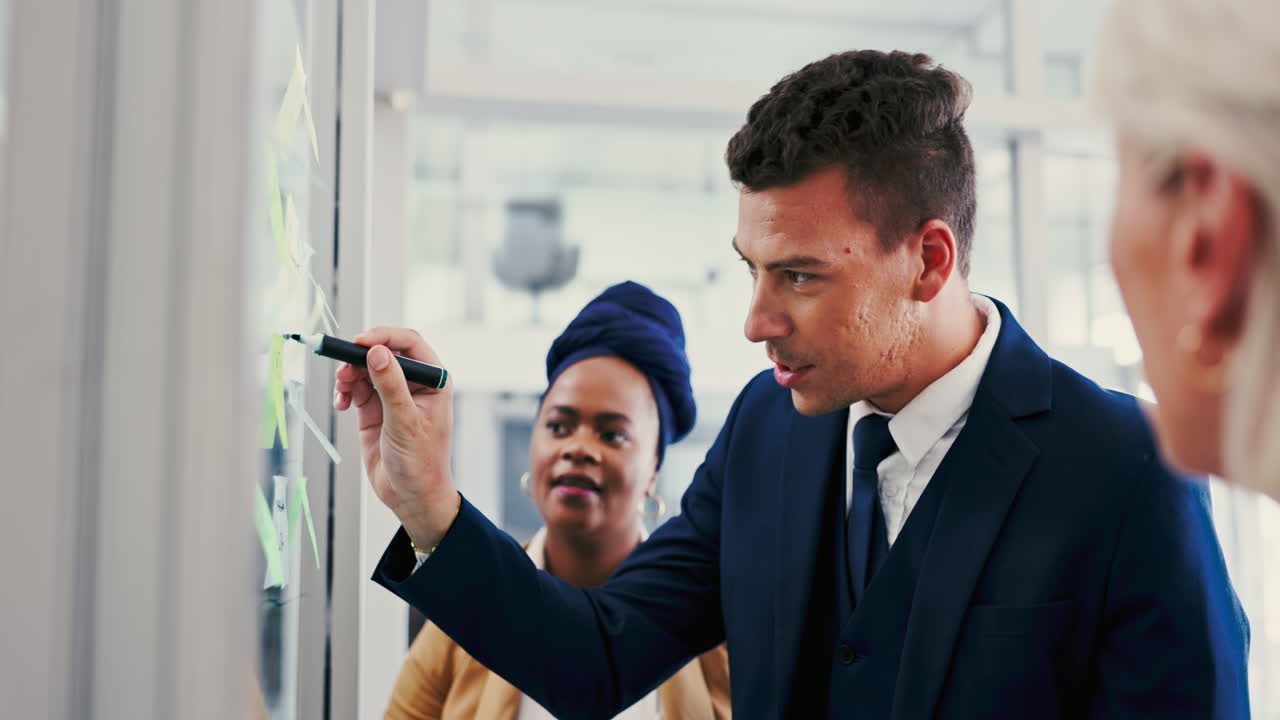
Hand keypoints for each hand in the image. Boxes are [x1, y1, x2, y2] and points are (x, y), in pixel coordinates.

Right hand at [333, 327, 459, 548]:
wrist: (410, 496)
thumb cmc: (421, 462)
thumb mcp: (405, 422)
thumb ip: (391, 386)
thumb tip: (377, 352)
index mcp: (434, 380)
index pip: (410, 343)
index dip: (384, 336)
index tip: (360, 342)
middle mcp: (414, 383)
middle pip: (383, 352)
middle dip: (360, 357)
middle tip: (343, 369)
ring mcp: (393, 395)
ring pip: (366, 369)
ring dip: (349, 375)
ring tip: (342, 391)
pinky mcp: (375, 408)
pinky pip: (356, 387)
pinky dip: (345, 390)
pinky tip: (341, 403)